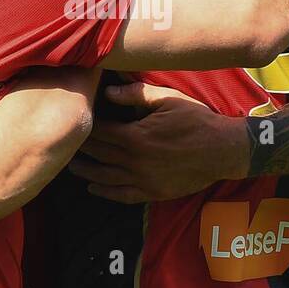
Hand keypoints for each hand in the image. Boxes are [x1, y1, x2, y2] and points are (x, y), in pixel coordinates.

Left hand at [68, 82, 249, 202]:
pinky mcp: (153, 193)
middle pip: (99, 155)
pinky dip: (105, 193)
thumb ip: (136, 95)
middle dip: (81, 148)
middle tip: (65, 142)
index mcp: (135, 137)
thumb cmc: (197, 120)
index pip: (99, 132)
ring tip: (72, 165)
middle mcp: (134, 162)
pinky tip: (94, 188)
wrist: (223, 150)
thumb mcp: (167, 99)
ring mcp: (143, 180)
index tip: (75, 120)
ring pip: (105, 178)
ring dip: (86, 171)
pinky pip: (123, 196)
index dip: (85, 126)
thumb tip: (108, 91)